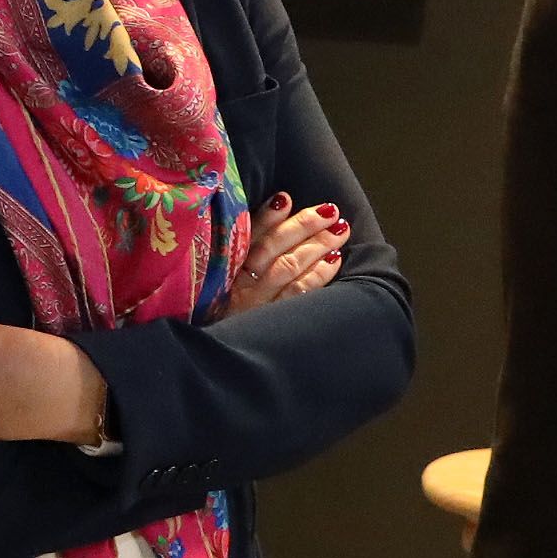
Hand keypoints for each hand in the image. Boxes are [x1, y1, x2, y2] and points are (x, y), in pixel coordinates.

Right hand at [224, 193, 347, 316]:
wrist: (219, 359)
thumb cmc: (220, 313)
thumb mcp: (216, 282)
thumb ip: (239, 252)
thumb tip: (274, 213)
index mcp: (223, 271)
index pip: (247, 237)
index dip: (267, 216)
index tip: (286, 198)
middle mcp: (239, 287)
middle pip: (273, 249)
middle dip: (304, 226)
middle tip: (330, 211)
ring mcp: (258, 306)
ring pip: (290, 268)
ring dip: (317, 245)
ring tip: (340, 229)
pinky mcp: (274, 323)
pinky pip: (301, 294)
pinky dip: (319, 274)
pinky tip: (334, 260)